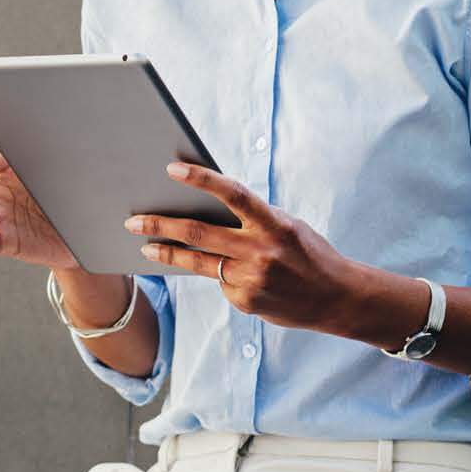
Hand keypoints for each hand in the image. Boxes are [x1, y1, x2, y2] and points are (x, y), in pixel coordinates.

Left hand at [124, 161, 369, 331]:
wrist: (338, 299)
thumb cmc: (309, 253)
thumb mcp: (287, 226)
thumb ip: (252, 219)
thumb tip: (207, 207)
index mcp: (274, 225)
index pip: (233, 195)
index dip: (202, 180)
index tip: (172, 169)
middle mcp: (260, 252)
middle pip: (199, 233)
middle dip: (160, 225)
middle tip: (132, 219)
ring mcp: (251, 280)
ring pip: (197, 263)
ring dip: (166, 253)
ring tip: (145, 245)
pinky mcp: (245, 302)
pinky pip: (220, 282)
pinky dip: (218, 273)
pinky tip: (228, 273)